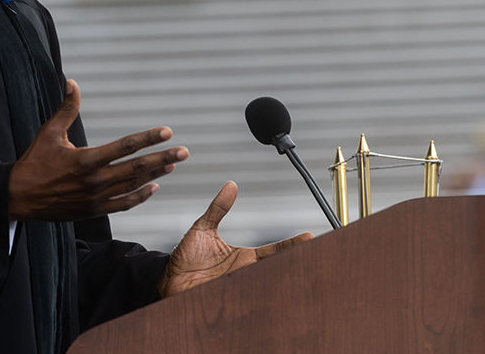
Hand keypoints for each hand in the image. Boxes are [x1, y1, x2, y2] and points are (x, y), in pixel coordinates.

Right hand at [8, 80, 187, 221]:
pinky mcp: (93, 211)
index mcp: (86, 160)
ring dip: (155, 174)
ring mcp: (95, 198)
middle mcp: (95, 180)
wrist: (19, 197)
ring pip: (133, 186)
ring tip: (172, 165)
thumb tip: (72, 82)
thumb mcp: (49, 132)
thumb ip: (66, 109)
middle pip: (137, 168)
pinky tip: (152, 187)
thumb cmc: (34, 162)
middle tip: (184, 152)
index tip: (167, 131)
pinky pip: (123, 204)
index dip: (148, 138)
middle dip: (163, 158)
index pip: (125, 147)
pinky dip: (140, 196)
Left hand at [158, 181, 313, 297]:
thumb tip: (231, 185)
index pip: (274, 251)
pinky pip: (246, 299)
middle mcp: (244, 273)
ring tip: (302, 273)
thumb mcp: (203, 227)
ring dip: (282, 281)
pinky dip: (259, 298)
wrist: (167, 278)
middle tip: (317, 256)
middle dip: (296, 264)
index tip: (310, 237)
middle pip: (276, 269)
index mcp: (243, 258)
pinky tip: (270, 293)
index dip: (292, 245)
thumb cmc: (186, 256)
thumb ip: (218, 208)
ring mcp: (237, 286)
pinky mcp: (227, 298)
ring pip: (266, 285)